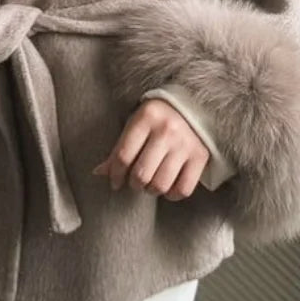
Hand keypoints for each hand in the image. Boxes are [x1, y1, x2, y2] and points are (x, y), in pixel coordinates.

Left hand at [92, 98, 210, 200]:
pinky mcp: (201, 157)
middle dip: (134, 183)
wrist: (193, 105)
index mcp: (146, 117)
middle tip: (135, 181)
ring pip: (161, 184)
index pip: (123, 156)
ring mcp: (185, 144)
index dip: (115, 174)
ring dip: (151, 190)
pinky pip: (183, 189)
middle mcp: (166, 130)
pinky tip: (167, 187)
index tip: (115, 181)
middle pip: (141, 174)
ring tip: (149, 183)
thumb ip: (119, 148)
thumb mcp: (135, 124)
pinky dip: (171, 195)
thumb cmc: (157, 117)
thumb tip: (98, 173)